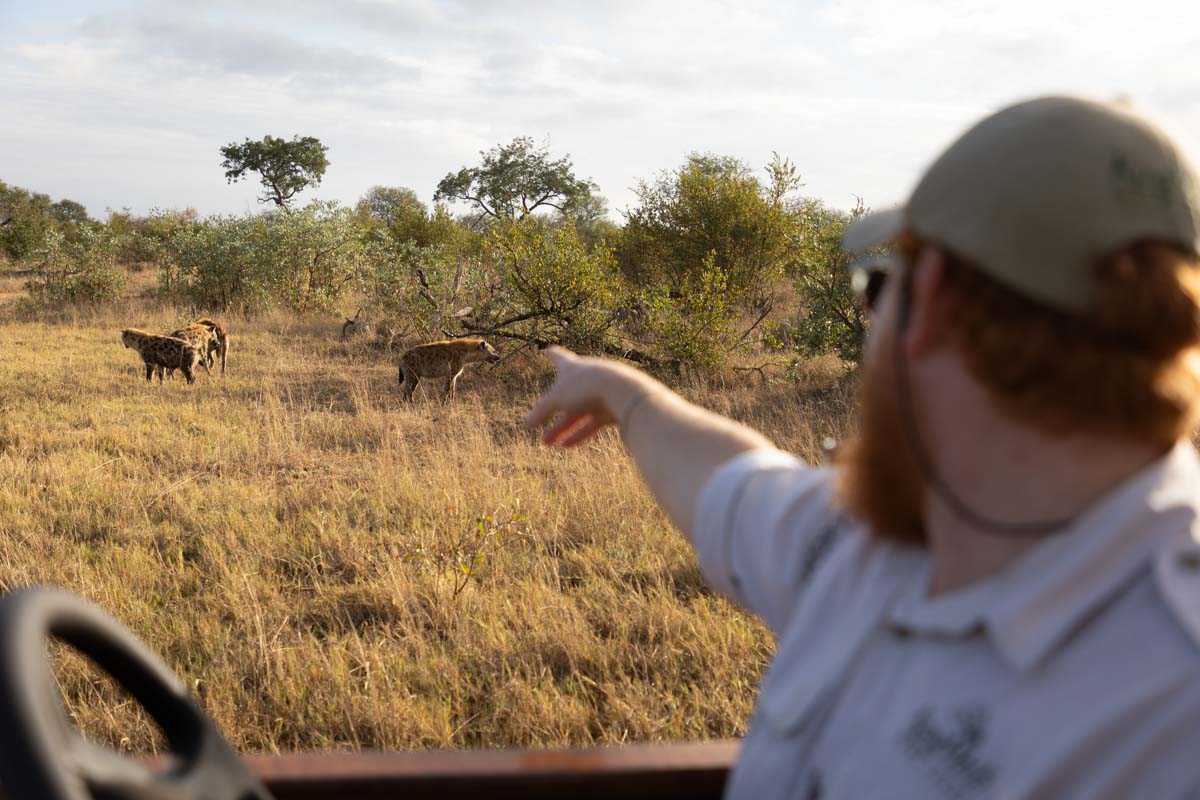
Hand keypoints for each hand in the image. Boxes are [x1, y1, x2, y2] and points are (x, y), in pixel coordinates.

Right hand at [525, 346, 651, 446]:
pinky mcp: (612, 409)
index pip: (559, 357)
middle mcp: (588, 377)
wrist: (624, 394)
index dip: (552, 355)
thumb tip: (526, 424)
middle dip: (549, 412)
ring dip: (561, 428)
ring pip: (578, 412)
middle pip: (565, 396)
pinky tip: (566, 446)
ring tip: (546, 444)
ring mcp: (601, 393)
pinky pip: (592, 423)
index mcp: (573, 367)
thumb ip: (541, 412)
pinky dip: (579, 433)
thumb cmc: (586, 388)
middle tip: (535, 425)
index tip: (547, 350)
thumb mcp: (556, 400)